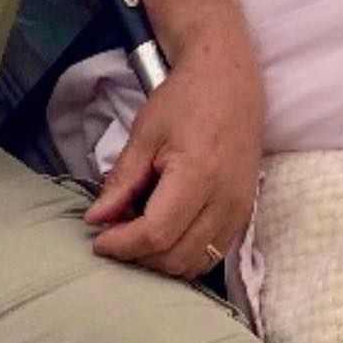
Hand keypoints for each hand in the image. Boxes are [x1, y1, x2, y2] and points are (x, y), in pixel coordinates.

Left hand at [83, 10, 262, 275]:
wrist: (231, 79)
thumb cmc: (186, 98)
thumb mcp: (146, 132)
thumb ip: (122, 180)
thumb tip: (96, 219)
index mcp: (198, 174)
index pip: (156, 234)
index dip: (122, 244)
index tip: (98, 239)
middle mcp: (226, 199)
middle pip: (176, 257)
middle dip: (139, 256)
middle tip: (115, 236)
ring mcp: (241, 208)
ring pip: (196, 263)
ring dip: (163, 261)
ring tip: (138, 236)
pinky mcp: (246, 211)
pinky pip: (214, 253)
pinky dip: (186, 255)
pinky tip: (166, 235)